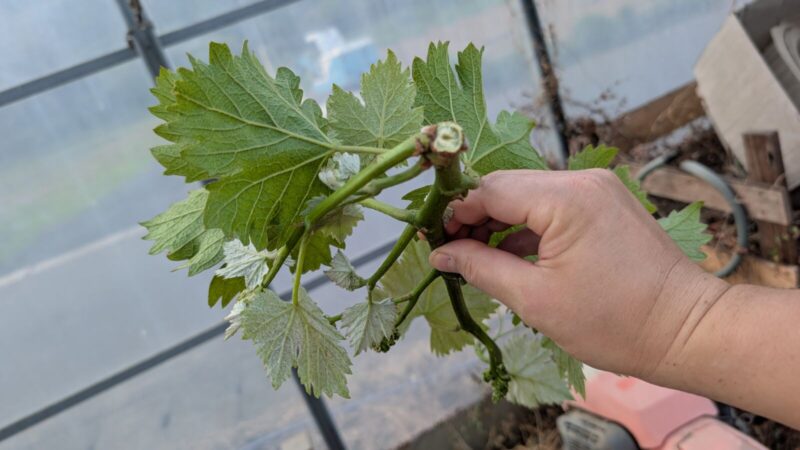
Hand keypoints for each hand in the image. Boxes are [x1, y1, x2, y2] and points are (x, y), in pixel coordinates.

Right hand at [429, 169, 728, 380]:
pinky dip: (528, 227)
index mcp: (565, 198)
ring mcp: (598, 189)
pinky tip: (511, 256)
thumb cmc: (614, 322)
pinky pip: (553, 206)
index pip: (490, 189)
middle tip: (451, 251)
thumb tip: (441, 254)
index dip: (456, 213)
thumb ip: (481, 268)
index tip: (434, 241)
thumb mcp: (536, 300)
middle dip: (475, 216)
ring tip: (477, 258)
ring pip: (529, 195)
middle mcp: (582, 181)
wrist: (687, 329)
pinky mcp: (606, 203)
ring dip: (500, 222)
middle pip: (508, 186)